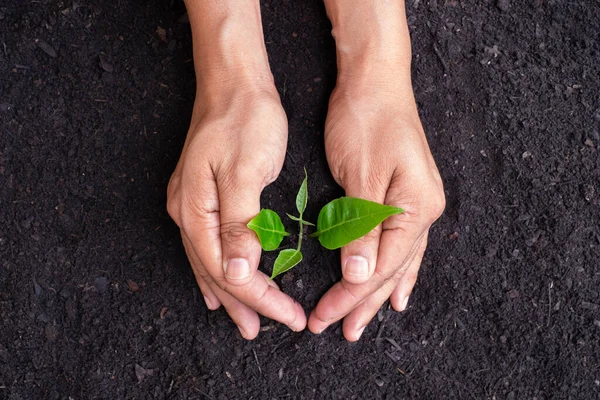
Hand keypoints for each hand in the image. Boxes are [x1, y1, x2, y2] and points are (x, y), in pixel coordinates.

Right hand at [167, 87, 306, 338]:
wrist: (234, 81)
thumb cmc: (245, 120)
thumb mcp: (246, 171)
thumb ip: (240, 224)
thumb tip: (236, 274)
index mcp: (196, 209)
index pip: (227, 269)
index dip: (258, 297)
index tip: (288, 316)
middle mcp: (186, 212)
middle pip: (214, 271)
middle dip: (245, 302)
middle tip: (268, 329)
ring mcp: (190, 204)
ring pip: (209, 262)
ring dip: (229, 293)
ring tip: (244, 321)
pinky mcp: (201, 196)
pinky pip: (207, 245)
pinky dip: (217, 270)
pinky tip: (221, 283)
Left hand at [308, 75, 444, 340]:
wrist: (375, 80)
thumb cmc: (366, 121)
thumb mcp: (361, 175)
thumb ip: (362, 228)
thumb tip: (360, 275)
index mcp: (415, 208)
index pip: (381, 266)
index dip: (351, 295)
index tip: (324, 316)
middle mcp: (424, 211)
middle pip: (392, 269)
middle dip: (364, 301)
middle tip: (340, 330)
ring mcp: (418, 204)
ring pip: (399, 261)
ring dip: (380, 293)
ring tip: (365, 322)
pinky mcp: (404, 197)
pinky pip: (402, 245)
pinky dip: (396, 270)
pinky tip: (398, 290)